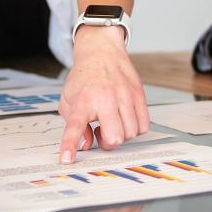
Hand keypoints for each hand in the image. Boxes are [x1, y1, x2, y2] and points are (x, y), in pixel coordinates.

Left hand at [58, 26, 148, 163]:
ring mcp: (125, 96)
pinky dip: (135, 128)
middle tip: (101, 132)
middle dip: (108, 142)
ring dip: (121, 134)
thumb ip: (73, 124)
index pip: (75, 127)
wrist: (101, 51)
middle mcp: (106, 98)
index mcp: (84, 100)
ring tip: (112, 121)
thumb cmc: (84, 77)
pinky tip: (125, 119)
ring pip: (131, 133)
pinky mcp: (139, 94)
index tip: (67, 159)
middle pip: (115, 138)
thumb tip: (85, 144)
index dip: (70, 145)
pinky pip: (144, 125)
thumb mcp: (68, 99)